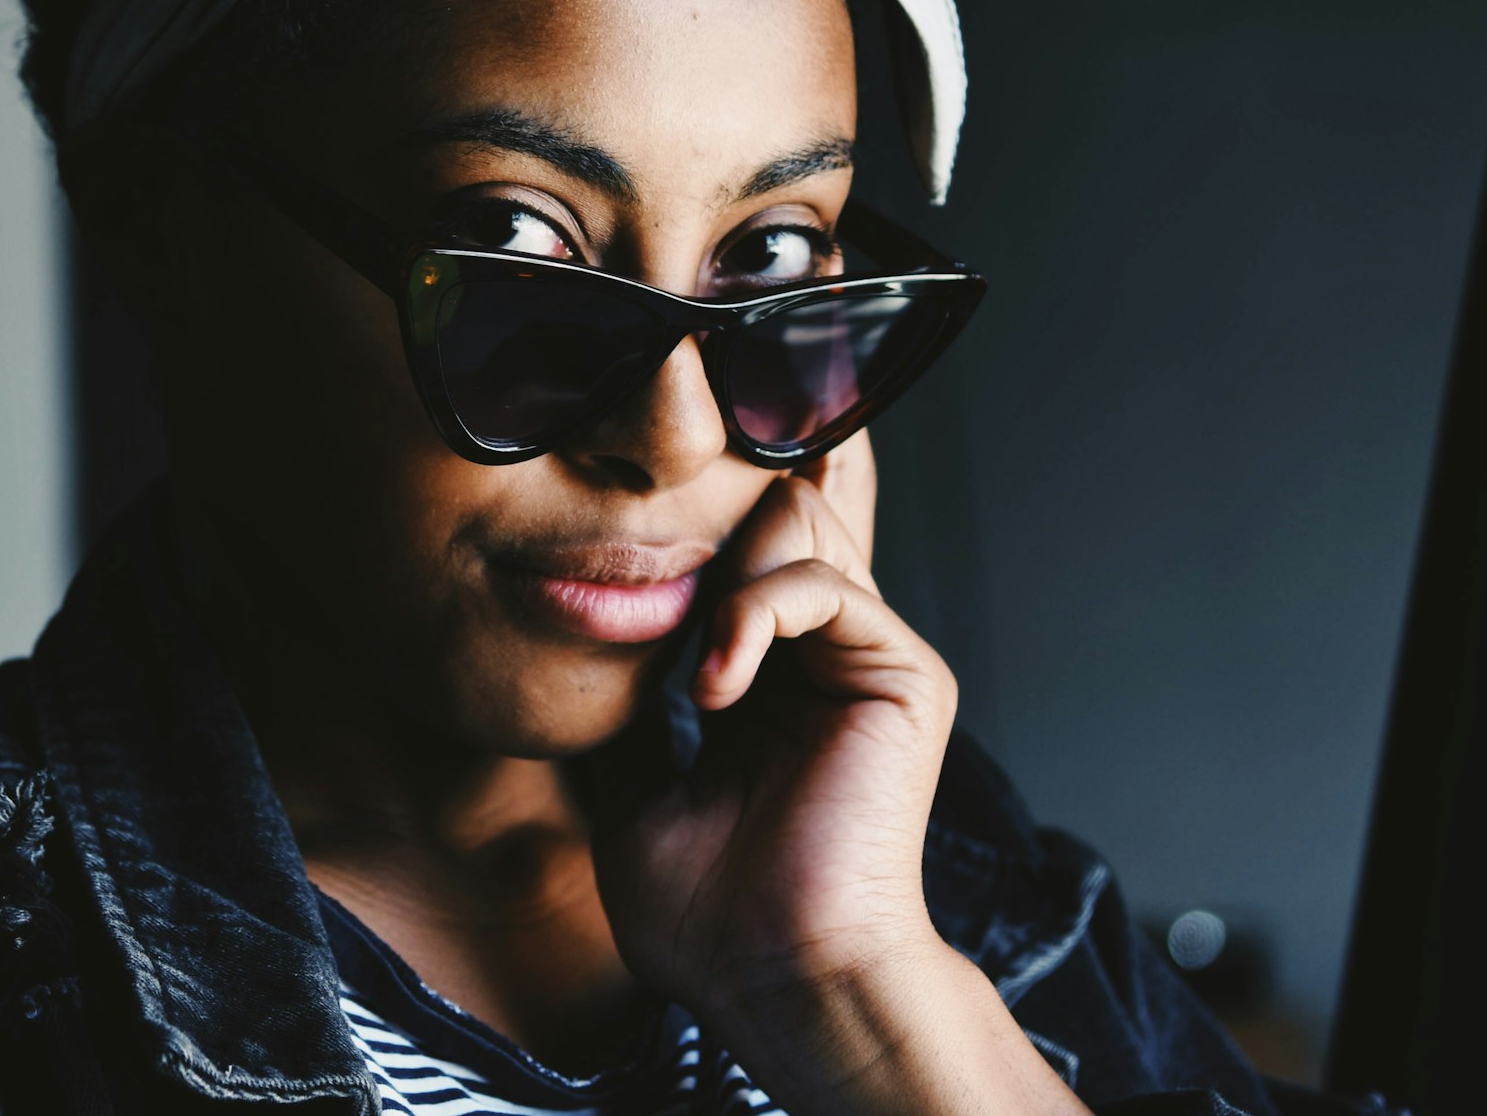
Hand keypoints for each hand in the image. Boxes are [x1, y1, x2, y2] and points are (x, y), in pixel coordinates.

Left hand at [592, 430, 949, 1003]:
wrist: (775, 980)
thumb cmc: (708, 918)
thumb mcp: (634, 792)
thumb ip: (628, 713)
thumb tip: (582, 648)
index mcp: (768, 677)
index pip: (741, 550)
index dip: (687, 522)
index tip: (615, 525)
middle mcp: (824, 654)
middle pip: (773, 507)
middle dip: (702, 530)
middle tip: (658, 605)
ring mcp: (868, 657)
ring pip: (797, 520)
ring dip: (724, 578)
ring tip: (698, 671)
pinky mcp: (904, 674)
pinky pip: (823, 585)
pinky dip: (752, 616)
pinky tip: (718, 690)